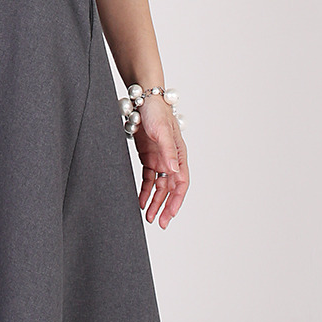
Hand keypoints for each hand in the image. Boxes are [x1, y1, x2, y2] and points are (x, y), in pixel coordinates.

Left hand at [134, 99, 187, 227]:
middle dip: (165, 206)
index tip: (170, 215)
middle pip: (170, 189)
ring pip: (159, 186)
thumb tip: (174, 172)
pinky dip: (144, 191)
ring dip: (154, 202)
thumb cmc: (156, 112)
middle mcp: (171, 160)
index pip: (181, 183)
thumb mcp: (163, 132)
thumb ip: (168, 152)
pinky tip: (140, 201)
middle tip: (159, 222)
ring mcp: (159, 159)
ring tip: (148, 217)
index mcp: (179, 155)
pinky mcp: (148, 157)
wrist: (143, 99)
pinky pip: (147, 179)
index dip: (176, 200)